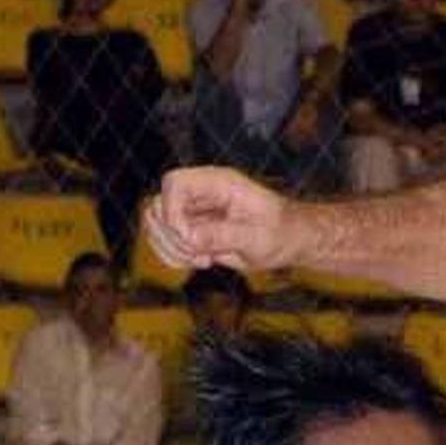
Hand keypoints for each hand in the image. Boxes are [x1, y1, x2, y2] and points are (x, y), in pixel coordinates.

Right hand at [142, 165, 301, 276]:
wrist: (289, 240)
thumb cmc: (282, 232)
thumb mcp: (258, 237)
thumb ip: (224, 235)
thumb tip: (191, 237)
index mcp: (218, 183)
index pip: (174, 183)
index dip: (172, 211)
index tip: (191, 238)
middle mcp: (201, 193)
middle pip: (157, 205)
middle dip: (171, 236)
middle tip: (199, 253)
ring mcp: (194, 211)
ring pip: (156, 225)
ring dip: (171, 249)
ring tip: (202, 259)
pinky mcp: (193, 230)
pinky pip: (165, 241)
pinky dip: (174, 256)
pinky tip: (200, 262)